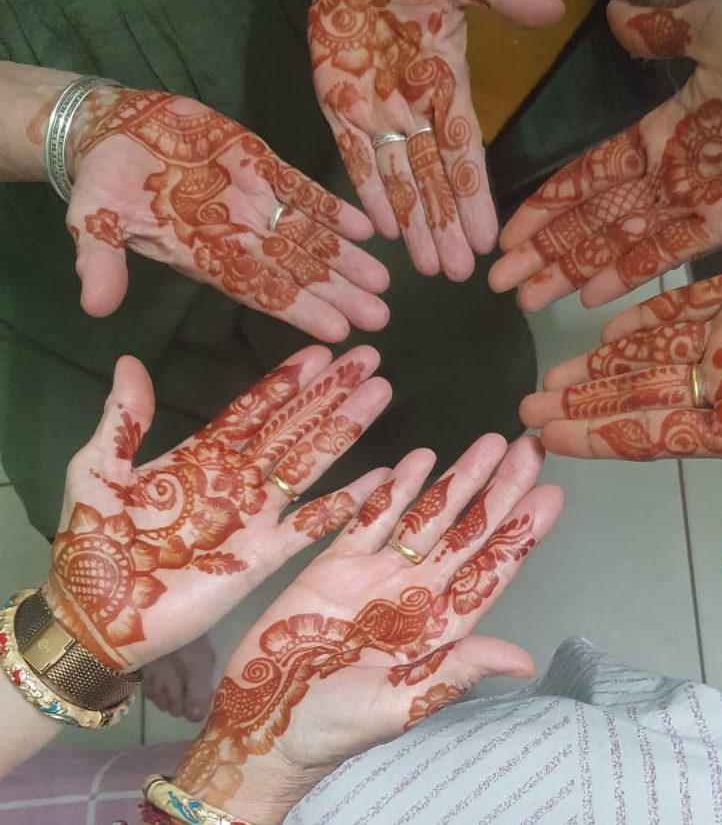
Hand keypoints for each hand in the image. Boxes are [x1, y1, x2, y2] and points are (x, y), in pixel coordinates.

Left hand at [42, 346, 391, 670]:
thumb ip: (122, 420)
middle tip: (368, 361)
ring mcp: (253, 517)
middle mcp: (235, 480)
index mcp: (200, 457)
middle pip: (292, 427)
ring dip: (343, 430)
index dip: (287, 381)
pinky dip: (345, 503)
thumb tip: (130, 360)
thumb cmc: (91, 547)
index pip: (254, 409)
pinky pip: (311, 525)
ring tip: (378, 396)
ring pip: (309, 463)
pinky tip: (378, 478)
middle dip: (329, 393)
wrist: (93, 620)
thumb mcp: (97, 472)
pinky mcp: (263, 556)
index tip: (321, 352)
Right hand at [68, 88, 389, 340]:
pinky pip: (303, 192)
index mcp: (203, 253)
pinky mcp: (260, 165)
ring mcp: (253, 200)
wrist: (110, 129)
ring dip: (346, 257)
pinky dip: (334, 208)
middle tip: (380, 316)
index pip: (259, 289)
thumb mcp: (92, 218)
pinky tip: (367, 228)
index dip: (299, 308)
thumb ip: (100, 259)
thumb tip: (94, 306)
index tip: (338, 329)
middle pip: (296, 270)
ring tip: (384, 280)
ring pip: (308, 235)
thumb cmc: (101, 180)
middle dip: (338, 292)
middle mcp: (236, 234)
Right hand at [174, 434, 562, 823]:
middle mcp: (414, 593)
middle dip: (498, 491)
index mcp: (437, 628)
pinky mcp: (334, 564)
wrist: (263, 725)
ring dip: (455, 480)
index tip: (550, 496)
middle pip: (466, 533)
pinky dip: (392, 490)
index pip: (489, 571)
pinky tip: (416, 460)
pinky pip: (369, 519)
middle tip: (529, 451)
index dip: (520, 534)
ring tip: (488, 444)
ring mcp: (376, 575)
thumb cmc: (331, 729)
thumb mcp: (396, 706)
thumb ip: (453, 673)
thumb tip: (521, 660)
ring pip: (425, 517)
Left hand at [308, 0, 564, 281]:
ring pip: (398, 179)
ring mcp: (377, 113)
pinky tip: (382, 228)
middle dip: (446, 227)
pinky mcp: (339, 107)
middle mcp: (417, 111)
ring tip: (426, 267)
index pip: (465, 151)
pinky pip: (353, 157)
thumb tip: (554, 8)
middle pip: (434, 179)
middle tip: (457, 276)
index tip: (489, 238)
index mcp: (448, 84)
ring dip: (412, 222)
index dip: (475, 196)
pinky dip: (367, 191)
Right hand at [490, 0, 721, 309]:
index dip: (549, 203)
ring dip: (573, 272)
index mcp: (666, 129)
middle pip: (594, 219)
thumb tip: (615, 14)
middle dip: (545, 251)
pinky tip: (590, 296)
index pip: (591, 175)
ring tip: (526, 300)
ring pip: (622, 243)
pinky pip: (672, 251)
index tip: (510, 230)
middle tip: (497, 280)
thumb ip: (661, 30)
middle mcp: (673, 172)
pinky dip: (630, 273)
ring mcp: (701, 199)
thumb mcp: (713, 23)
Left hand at [520, 251, 721, 459]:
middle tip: (530, 406)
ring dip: (602, 361)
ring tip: (552, 372)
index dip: (596, 437)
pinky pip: (686, 301)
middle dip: (582, 403)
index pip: (652, 435)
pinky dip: (647, 313)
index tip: (549, 438)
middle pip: (640, 394)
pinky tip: (606, 326)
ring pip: (653, 348)